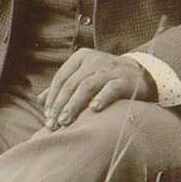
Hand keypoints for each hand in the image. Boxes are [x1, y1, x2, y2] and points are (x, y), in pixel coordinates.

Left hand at [41, 48, 156, 129]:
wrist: (140, 75)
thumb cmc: (106, 79)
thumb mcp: (84, 77)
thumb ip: (64, 87)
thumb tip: (40, 100)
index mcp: (81, 57)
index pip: (61, 77)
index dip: (52, 97)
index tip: (47, 116)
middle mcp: (94, 60)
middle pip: (72, 83)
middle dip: (60, 105)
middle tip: (52, 124)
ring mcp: (111, 69)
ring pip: (87, 86)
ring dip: (74, 105)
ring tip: (66, 121)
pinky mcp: (125, 79)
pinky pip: (111, 88)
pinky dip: (101, 98)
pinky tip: (93, 110)